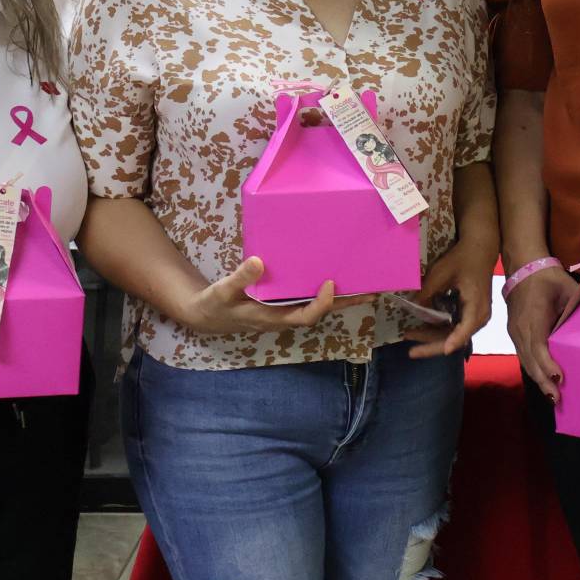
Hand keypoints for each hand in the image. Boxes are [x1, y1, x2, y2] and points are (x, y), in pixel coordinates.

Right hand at [178, 257, 372, 335]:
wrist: (206, 315)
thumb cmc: (215, 305)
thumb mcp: (223, 292)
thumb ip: (240, 278)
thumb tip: (259, 262)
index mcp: (273, 317)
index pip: (305, 316)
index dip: (321, 303)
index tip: (331, 283)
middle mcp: (284, 316)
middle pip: (321, 312)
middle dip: (347, 303)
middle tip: (373, 290)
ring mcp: (284, 310)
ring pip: (317, 304)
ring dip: (341, 296)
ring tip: (366, 282)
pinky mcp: (282, 301)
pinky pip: (307, 296)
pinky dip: (324, 289)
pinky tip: (335, 275)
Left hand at [404, 237, 494, 358]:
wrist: (479, 250)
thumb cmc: (462, 260)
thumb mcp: (441, 272)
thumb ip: (427, 292)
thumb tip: (413, 308)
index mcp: (476, 307)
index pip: (465, 330)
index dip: (453, 341)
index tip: (444, 350)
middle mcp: (479, 317)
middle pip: (456, 340)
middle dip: (432, 345)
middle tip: (411, 352)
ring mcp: (475, 317)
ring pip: (453, 335)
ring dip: (432, 337)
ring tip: (409, 336)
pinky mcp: (470, 314)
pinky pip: (454, 328)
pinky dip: (438, 329)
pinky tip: (422, 328)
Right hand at [505, 264, 575, 403]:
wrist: (523, 268)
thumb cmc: (548, 279)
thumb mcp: (567, 288)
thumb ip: (579, 305)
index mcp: (534, 317)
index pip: (538, 345)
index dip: (547, 363)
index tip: (559, 377)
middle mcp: (520, 329)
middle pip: (530, 360)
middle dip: (543, 380)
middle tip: (557, 399)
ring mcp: (515, 333)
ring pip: (525, 361)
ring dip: (538, 379)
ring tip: (552, 397)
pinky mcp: (514, 334)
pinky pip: (523, 356)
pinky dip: (533, 370)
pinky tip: (543, 381)